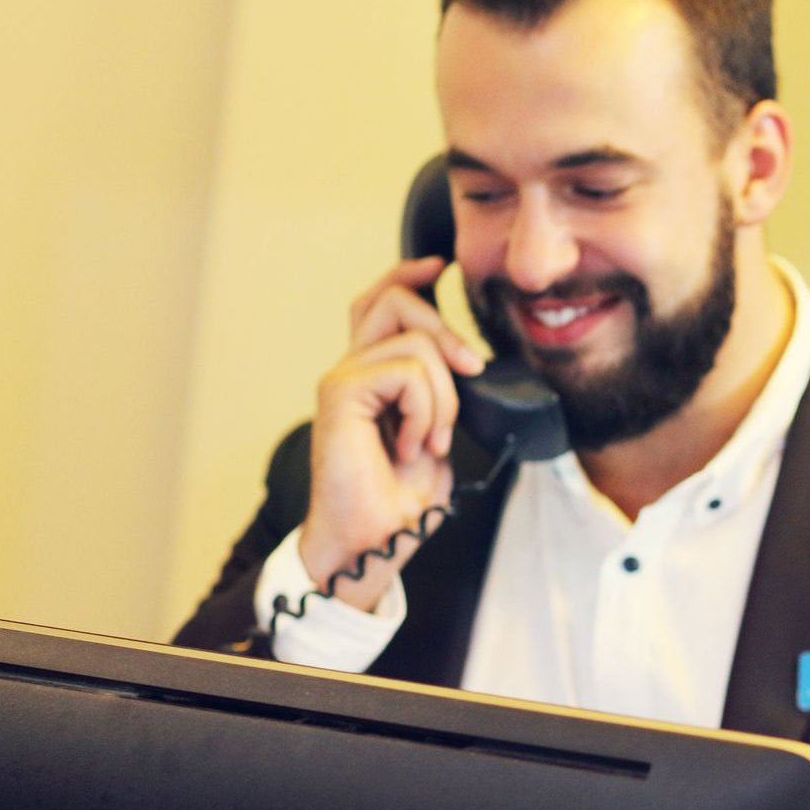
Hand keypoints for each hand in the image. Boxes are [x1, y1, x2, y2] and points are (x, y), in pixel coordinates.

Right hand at [300, 257, 486, 610]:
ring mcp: (342, 380)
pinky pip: (406, 371)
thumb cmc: (400, 504)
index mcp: (373, 378)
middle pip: (392, 301)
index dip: (407, 277)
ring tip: (429, 441)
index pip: (380, 304)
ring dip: (444, 398)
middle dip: (447, 331)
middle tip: (471, 374)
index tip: (439, 265)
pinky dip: (426, 410)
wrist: (374, 544)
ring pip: (415, 342)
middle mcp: (351, 371)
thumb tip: (470, 365)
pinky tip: (412, 445)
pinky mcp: (339, 394)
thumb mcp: (438, 440)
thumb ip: (445, 398)